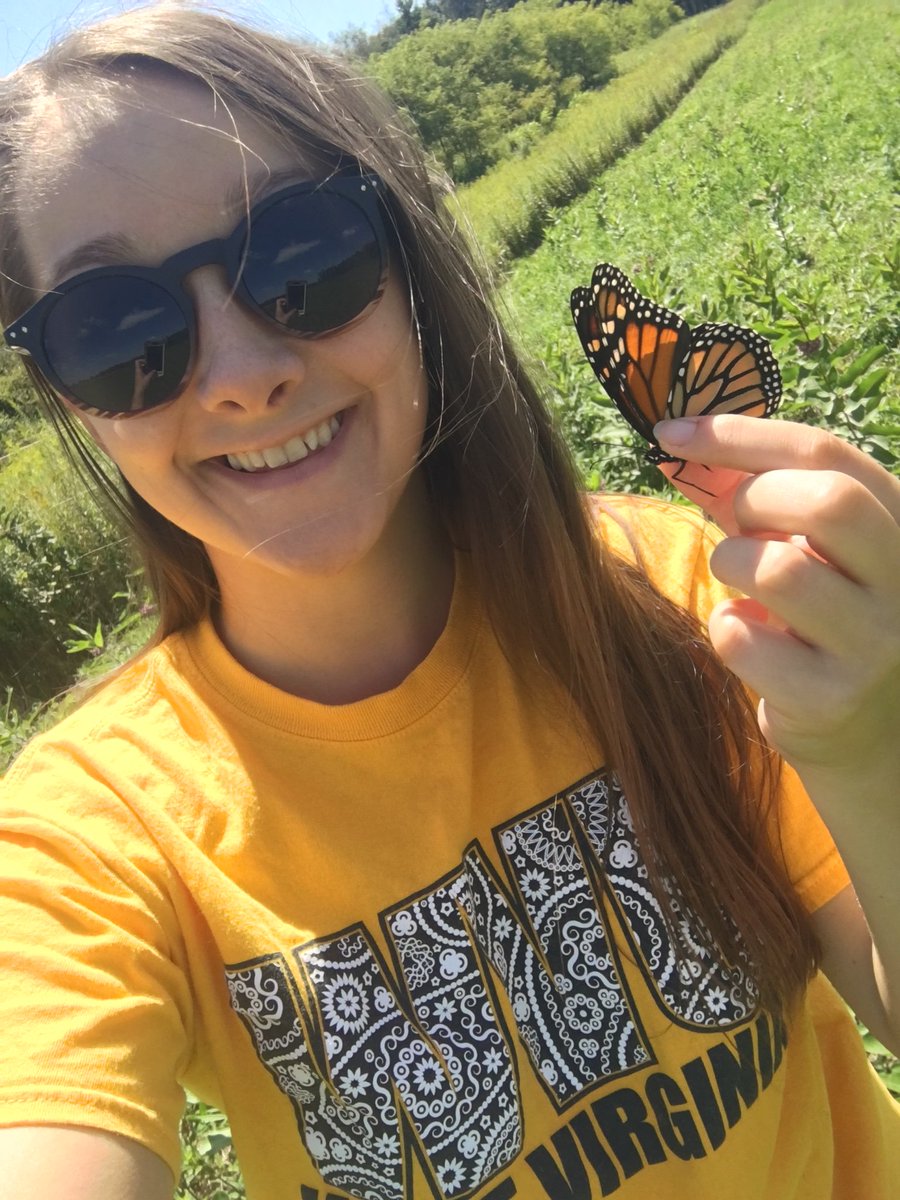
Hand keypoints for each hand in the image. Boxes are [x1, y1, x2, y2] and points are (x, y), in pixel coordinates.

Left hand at [654, 414, 899, 790]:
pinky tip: (746, 636)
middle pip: (828, 502)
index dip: (737, 435)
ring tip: (740, 585)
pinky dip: (725, 627)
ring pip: (781, 571)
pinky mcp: (831, 696)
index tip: (670, 433)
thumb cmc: (817, 617)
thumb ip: (751, 492)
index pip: (824, 452)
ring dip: (731, 566)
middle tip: (737, 527)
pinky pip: (744, 640)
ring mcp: (873, 642)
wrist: (858, 727)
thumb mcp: (802, 542)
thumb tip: (678, 441)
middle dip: (754, 501)